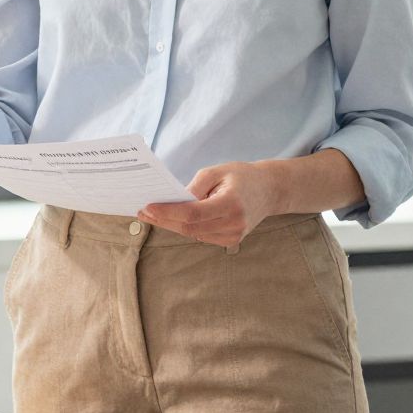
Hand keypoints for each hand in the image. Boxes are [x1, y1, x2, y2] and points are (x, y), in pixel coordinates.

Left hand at [137, 160, 280, 248]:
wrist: (269, 190)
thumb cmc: (242, 176)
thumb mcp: (217, 171)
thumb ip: (194, 186)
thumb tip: (172, 202)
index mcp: (231, 204)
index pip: (192, 214)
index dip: (167, 212)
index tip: (148, 207)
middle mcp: (234, 224)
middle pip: (189, 227)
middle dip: (164, 220)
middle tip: (143, 212)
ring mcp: (234, 235)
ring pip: (193, 234)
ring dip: (171, 225)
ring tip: (152, 215)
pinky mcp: (231, 240)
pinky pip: (202, 236)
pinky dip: (186, 228)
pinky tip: (172, 220)